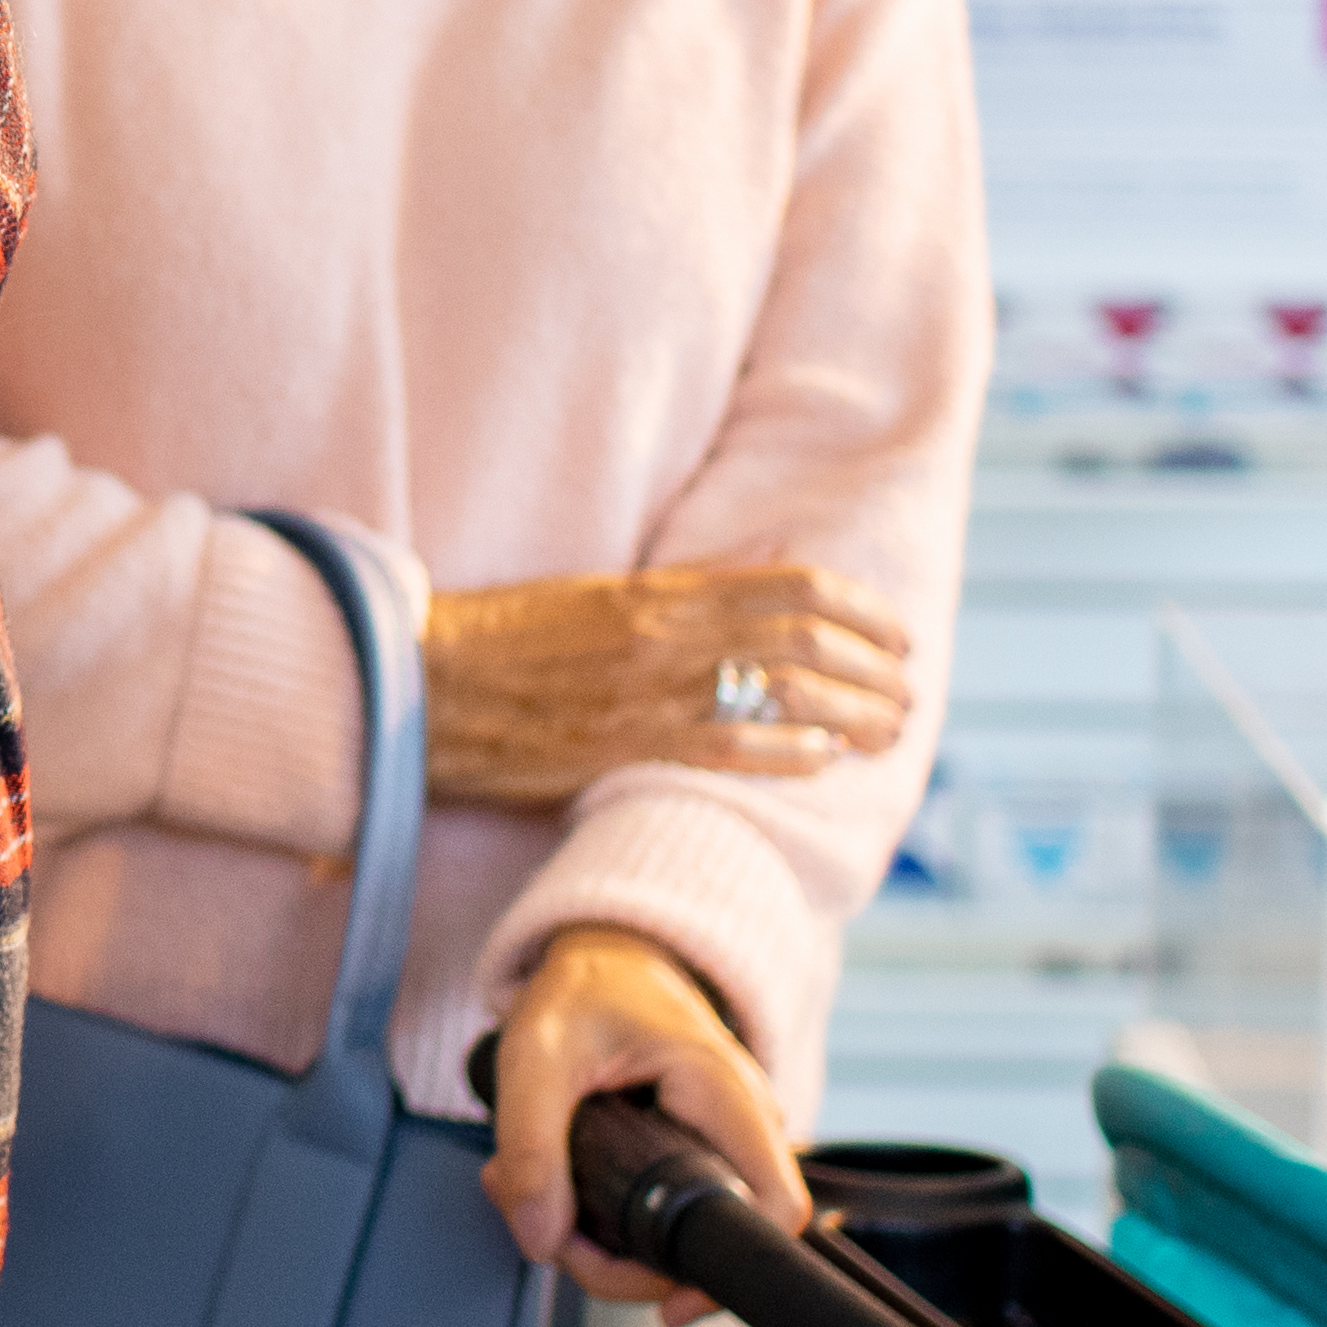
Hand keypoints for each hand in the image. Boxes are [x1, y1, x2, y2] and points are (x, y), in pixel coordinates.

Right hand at [416, 560, 911, 809]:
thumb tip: (774, 568)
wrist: (418, 680)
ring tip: (886, 730)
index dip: (862, 610)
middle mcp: (662, 634)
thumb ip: (690, 587)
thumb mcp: (604, 594)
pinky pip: (719, 747)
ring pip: (778, 691)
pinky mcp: (615, 745)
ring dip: (851, 712)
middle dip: (873, 668)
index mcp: (658, 590)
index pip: (791, 586)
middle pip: (802, 639)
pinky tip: (822, 758)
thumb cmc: (506, 640)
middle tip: (907, 693)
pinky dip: (783, 751)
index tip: (897, 635)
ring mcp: (642, 691)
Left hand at [479, 925, 810, 1324]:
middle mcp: (740, 1126)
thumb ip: (532, 1146)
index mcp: (723, 1094)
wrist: (603, 955)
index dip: (727, 1273)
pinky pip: (663, 1214)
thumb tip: (538, 1239)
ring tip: (523, 1193)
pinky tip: (547, 1189)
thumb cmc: (583, 991)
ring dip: (600, 1242)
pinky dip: (604, 1219)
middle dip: (621, 1261)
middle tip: (544, 1231)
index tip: (666, 1305)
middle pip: (714, 1242)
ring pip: (680, 1237)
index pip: (773, 1210)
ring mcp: (722, 1144)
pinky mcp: (694, 1156)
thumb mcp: (537, 1057)